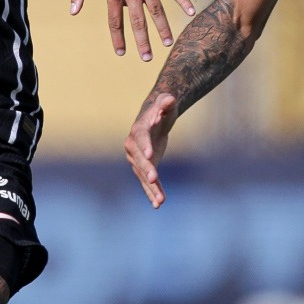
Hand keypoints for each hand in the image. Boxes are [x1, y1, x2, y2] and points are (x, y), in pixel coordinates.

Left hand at [69, 0, 194, 60]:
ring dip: (163, 28)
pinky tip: (191, 12)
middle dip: (143, 42)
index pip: (115, 21)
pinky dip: (183, 1)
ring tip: (166, 43)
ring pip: (157, 10)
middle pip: (138, 21)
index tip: (121, 52)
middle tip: (146, 58)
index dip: (118, 38)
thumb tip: (73, 11)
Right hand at [125, 92, 178, 207]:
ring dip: (151, 188)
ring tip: (160, 201)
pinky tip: (158, 204)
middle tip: (154, 179)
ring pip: (143, 175)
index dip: (145, 147)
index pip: (141, 139)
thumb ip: (166, 102)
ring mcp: (137, 159)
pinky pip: (147, 182)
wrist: (155, 118)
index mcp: (138, 130)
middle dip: (147, 170)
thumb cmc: (162, 109)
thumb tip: (169, 99)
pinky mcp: (144, 168)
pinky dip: (152, 192)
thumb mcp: (166, 103)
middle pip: (140, 160)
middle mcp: (133, 146)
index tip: (150, 156)